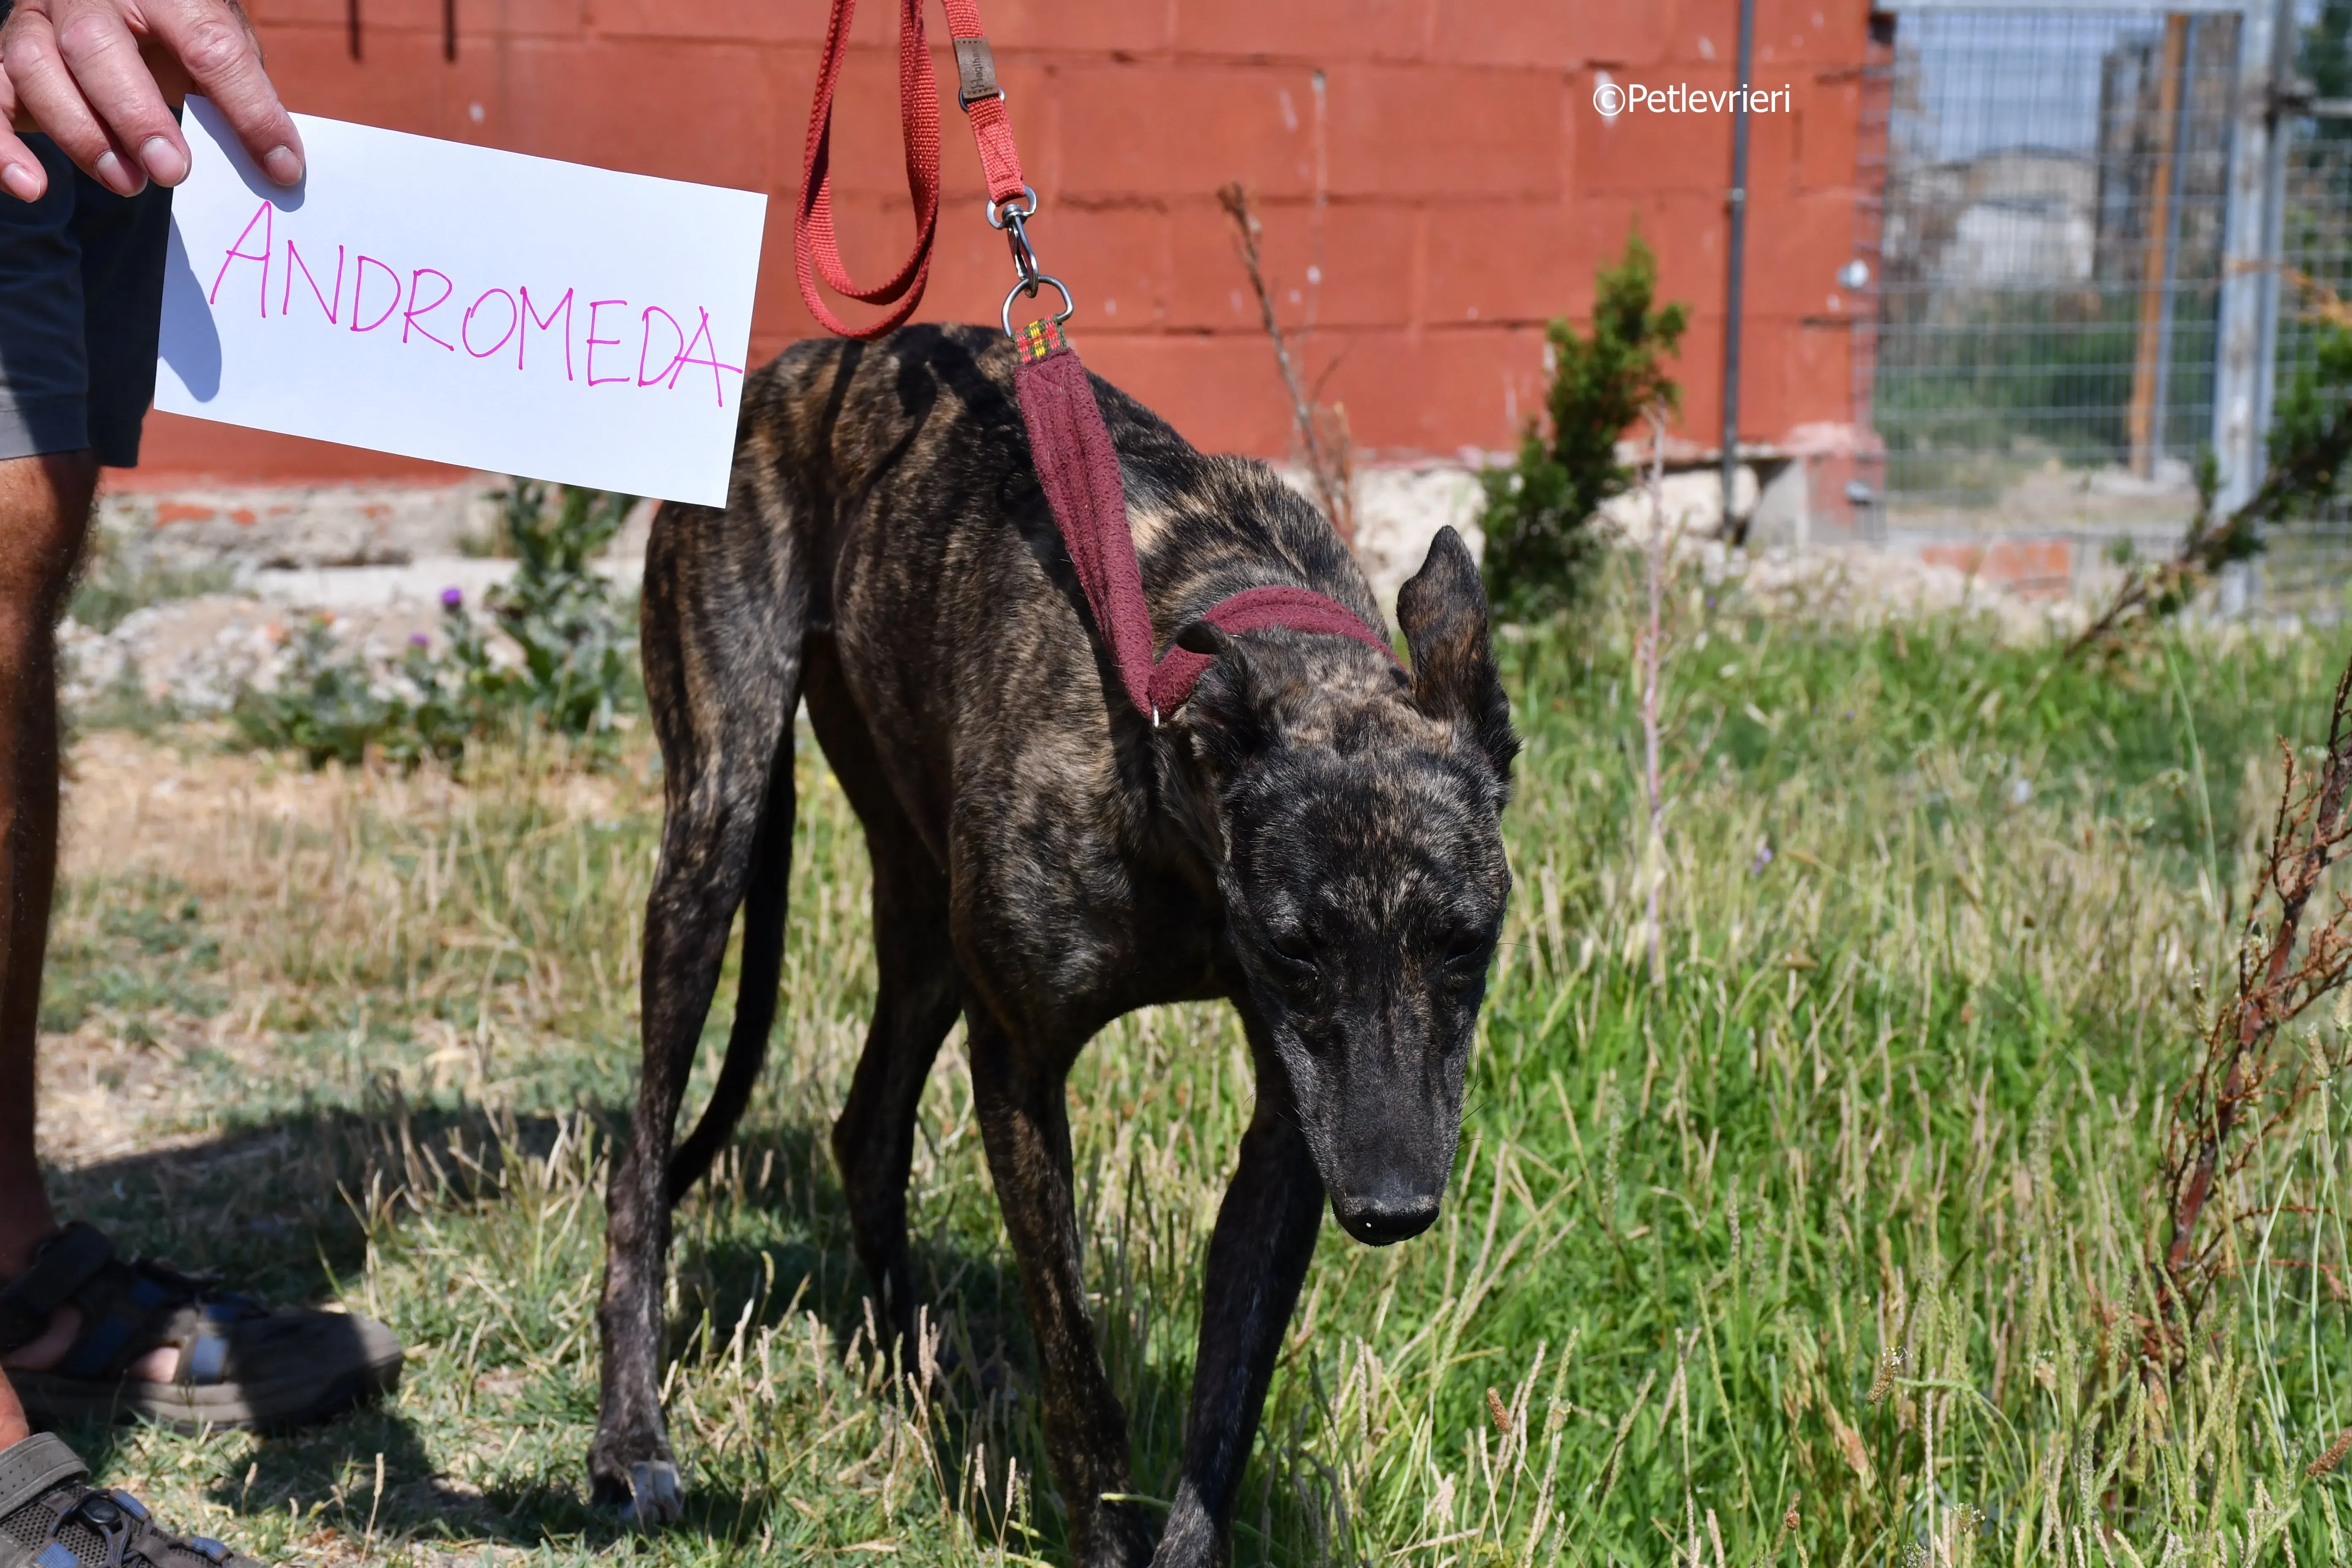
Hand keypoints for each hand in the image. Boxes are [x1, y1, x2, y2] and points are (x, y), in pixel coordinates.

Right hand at [0, 0, 301, 201]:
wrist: (110, 1)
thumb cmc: (174, 31)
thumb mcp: (215, 46)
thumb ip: (243, 94)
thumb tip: (282, 169)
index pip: (209, 45)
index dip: (249, 110)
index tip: (282, 167)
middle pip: (97, 49)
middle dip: (135, 116)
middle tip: (171, 173)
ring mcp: (36, 22)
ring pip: (35, 69)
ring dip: (80, 134)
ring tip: (126, 182)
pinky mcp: (3, 60)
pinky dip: (3, 147)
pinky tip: (31, 186)